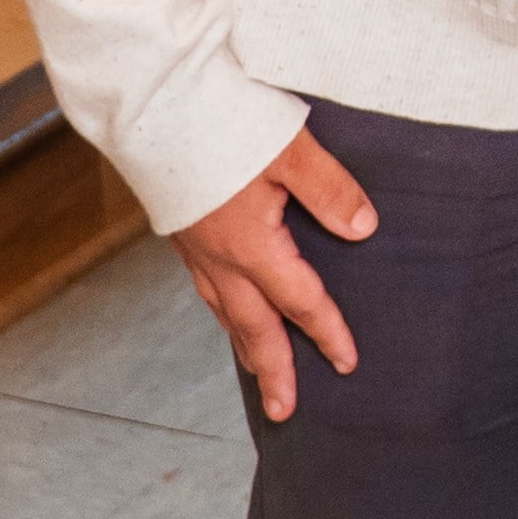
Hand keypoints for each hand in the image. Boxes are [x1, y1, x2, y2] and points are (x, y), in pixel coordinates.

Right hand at [172, 126, 376, 422]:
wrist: (154, 107)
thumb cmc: (224, 121)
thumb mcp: (291, 150)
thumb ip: (330, 190)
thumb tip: (364, 229)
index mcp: (249, 245)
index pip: (299, 300)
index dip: (326, 332)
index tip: (347, 364)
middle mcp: (218, 258)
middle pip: (252, 326)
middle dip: (272, 370)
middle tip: (284, 411)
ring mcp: (195, 248)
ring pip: (224, 310)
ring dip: (244, 344)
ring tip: (258, 371)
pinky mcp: (182, 232)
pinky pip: (207, 288)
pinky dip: (223, 311)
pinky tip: (230, 309)